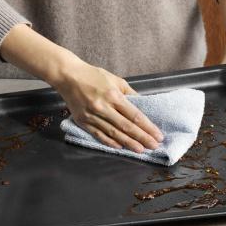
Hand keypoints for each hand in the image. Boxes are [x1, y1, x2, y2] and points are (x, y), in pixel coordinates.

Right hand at [0, 24, 162, 151]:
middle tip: (154, 146)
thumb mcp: (115, 80)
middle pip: (126, 126)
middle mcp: (103, 107)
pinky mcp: (83, 121)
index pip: (134, 115)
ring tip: (140, 150)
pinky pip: (99, 135)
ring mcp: (92, 116)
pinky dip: (110, 142)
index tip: (158, 135)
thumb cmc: (93, 76)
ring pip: (114, 133)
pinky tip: (120, 147)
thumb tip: (142, 106)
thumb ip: (130, 93)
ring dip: (128, 143)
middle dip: (142, 138)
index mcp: (113, 95)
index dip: (147, 127)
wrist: (68, 76)